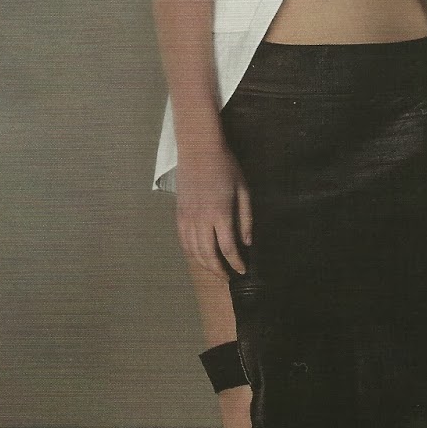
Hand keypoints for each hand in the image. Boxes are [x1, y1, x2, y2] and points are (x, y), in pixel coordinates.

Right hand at [174, 140, 253, 277]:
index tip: (243, 270)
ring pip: (193, 251)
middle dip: (219, 270)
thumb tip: (247, 242)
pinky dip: (191, 253)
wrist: (199, 149)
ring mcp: (187, 217)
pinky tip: (199, 257)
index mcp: (220, 213)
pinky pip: (183, 241)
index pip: (228, 247)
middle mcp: (201, 219)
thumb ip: (245, 218)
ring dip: (205, 265)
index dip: (236, 262)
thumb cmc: (226, 167)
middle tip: (229, 278)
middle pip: (208, 254)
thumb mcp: (243, 190)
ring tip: (216, 271)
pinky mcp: (179, 214)